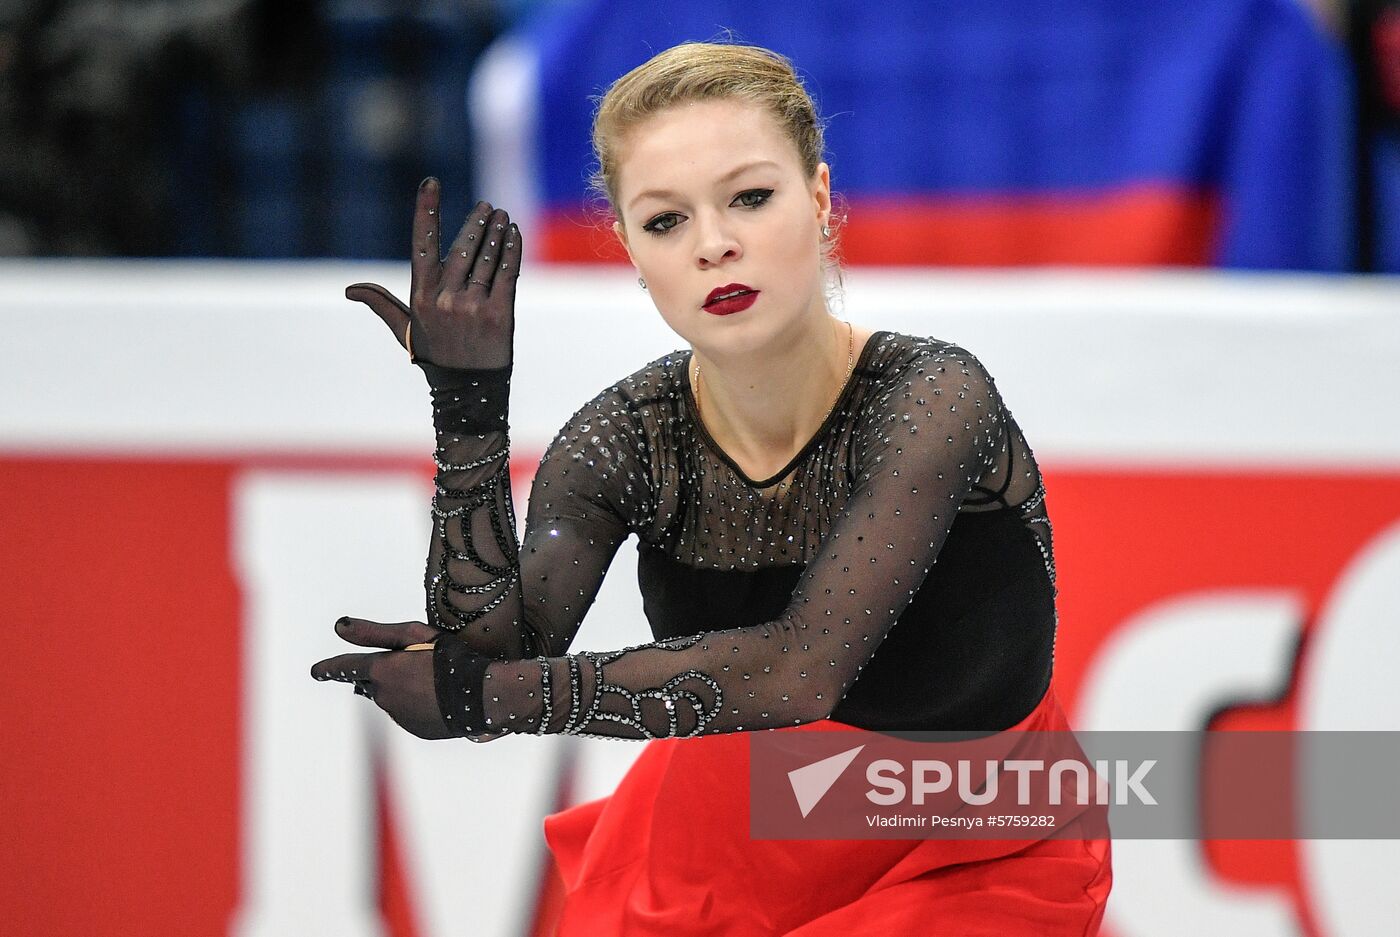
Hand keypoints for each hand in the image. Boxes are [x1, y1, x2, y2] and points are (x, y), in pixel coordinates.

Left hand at [310, 616, 503, 740]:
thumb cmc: (450, 658)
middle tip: (411, 665)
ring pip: (391, 699)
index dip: (329, 669)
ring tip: (433, 680)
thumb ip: (373, 632)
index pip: (346, 668)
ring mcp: (398, 716)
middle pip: (372, 684)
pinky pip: (407, 714)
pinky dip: (416, 705)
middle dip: (383, 676)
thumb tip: (338, 626)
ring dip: (402, 689)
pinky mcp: (414, 729)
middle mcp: (383, 696)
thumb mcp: (414, 635)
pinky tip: (438, 697)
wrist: (480, 696)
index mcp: (381, 671)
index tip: (316, 672)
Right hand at [345, 179, 521, 369]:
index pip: (421, 245)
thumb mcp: (405, 329)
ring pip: (487, 258)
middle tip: (486, 206)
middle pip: (462, 248)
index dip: (426, 211)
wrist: (467, 391)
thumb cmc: (435, 355)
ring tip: (502, 215)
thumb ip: (380, 304)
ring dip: (496, 232)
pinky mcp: (500, 315)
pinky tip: (514, 234)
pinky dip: (511, 250)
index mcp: (421, 297)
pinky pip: (507, 274)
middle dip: (475, 223)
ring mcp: (474, 307)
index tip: (430, 183)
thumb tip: (350, 290)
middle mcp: (445, 299)